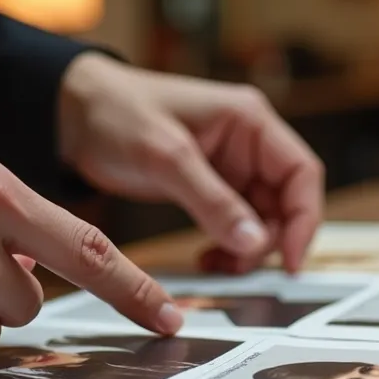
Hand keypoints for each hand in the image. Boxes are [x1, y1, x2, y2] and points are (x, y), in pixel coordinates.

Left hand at [58, 53, 323, 272]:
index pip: (302, 173)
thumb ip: (213, 201)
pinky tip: (206, 258)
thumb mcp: (166, 157)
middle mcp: (249, 142)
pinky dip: (228, 245)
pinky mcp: (210, 186)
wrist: (73, 114)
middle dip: (270, 240)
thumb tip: (255, 242)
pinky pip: (236, 223)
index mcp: (250, 120)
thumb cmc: (117, 113)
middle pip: (287, 202)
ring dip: (248, 249)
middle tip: (237, 265)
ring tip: (214, 264)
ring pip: (262, 219)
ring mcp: (231, 166)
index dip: (305, 220)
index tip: (290, 261)